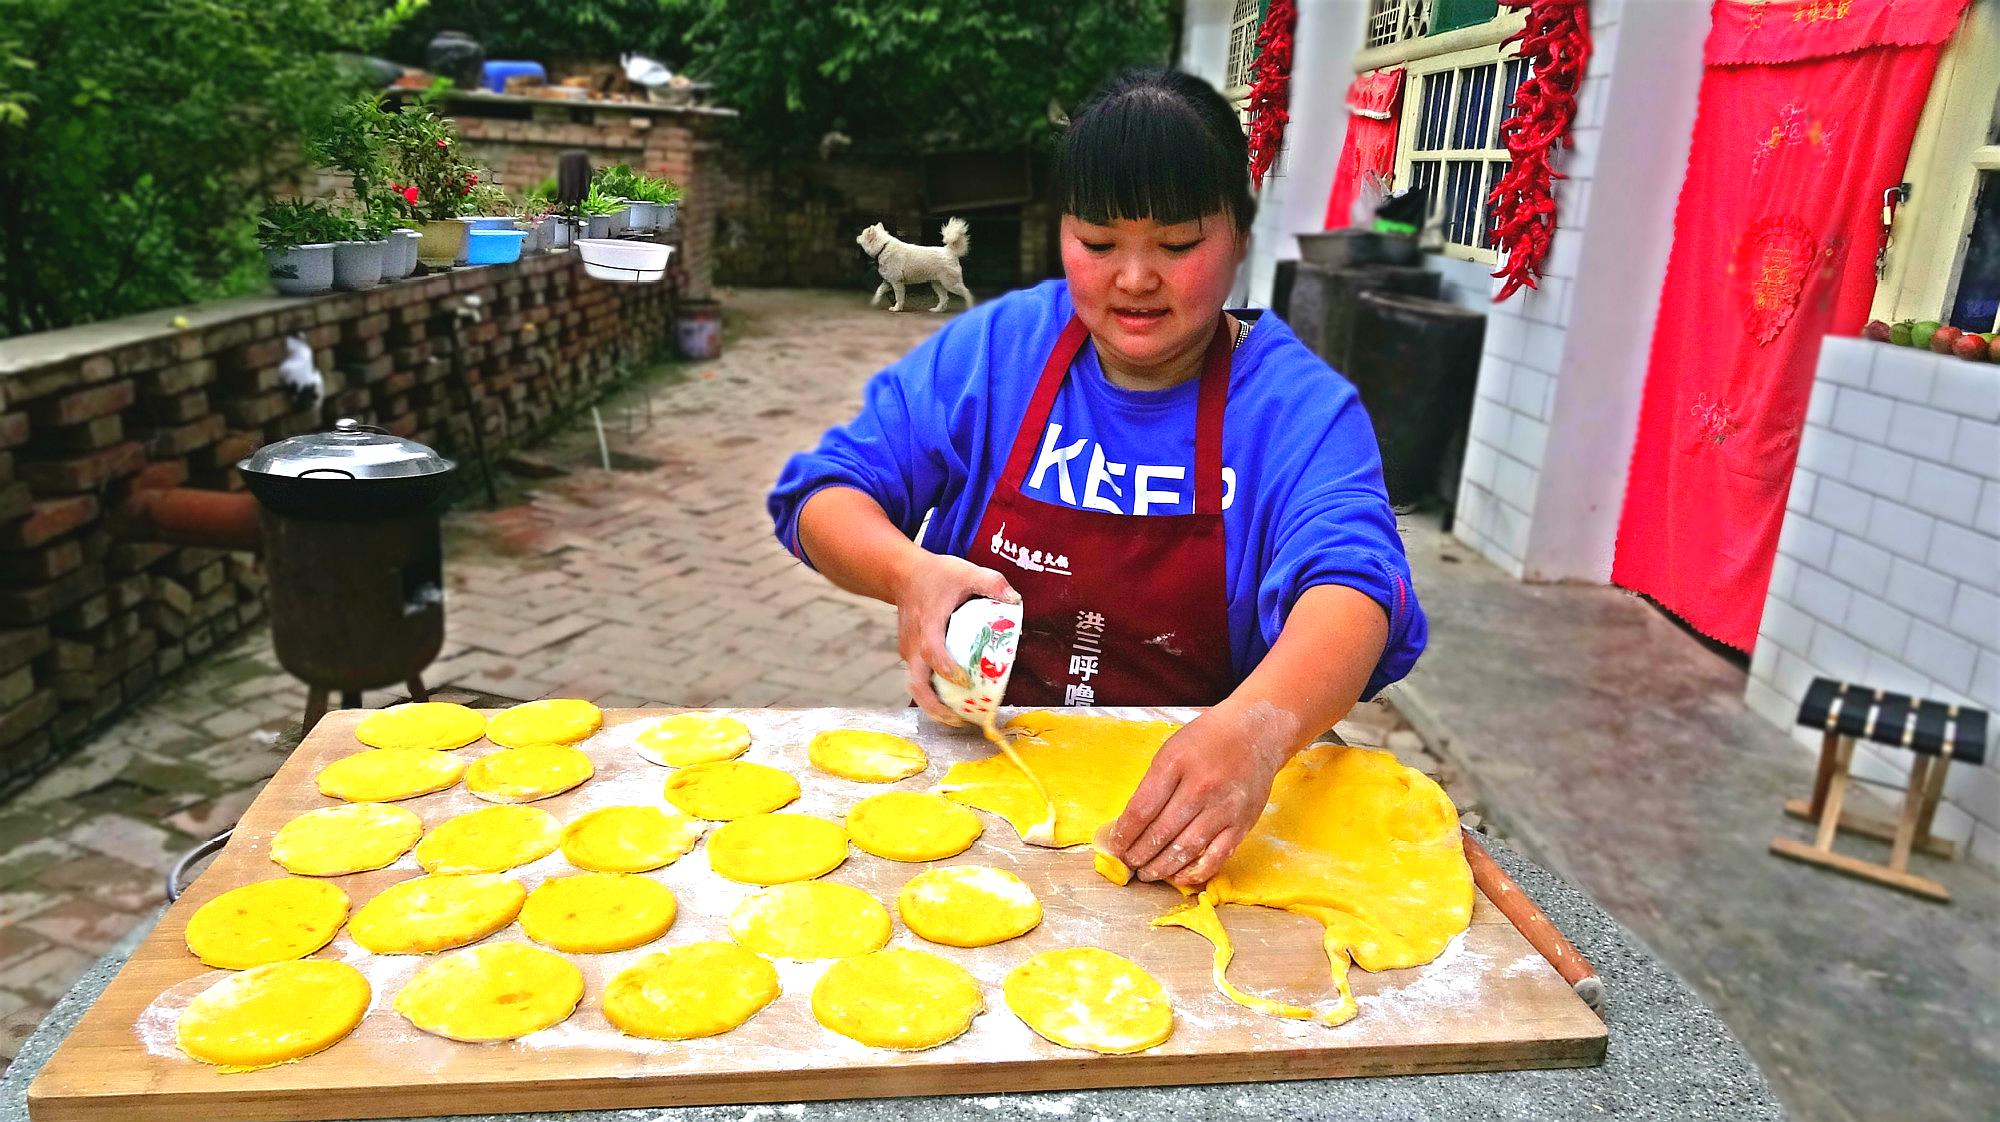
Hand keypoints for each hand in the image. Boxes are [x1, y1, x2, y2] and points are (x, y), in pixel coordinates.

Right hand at [891, 552, 1018, 726]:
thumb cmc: (936, 574)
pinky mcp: (908, 656)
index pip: (931, 651)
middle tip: (960, 720)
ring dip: (934, 707)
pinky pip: (918, 680)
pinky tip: (952, 702)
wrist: (901, 574)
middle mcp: (913, 643)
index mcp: (928, 623)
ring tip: (959, 720)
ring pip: (915, 686)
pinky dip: (932, 695)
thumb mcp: (965, 571)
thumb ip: (991, 583)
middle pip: (916, 683)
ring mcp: (907, 652)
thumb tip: (1015, 599)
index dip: (945, 667)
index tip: (963, 680)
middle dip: (935, 707)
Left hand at [1104, 706, 1292, 887]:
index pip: (1141, 810)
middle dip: (1139, 854)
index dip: (1124, 834)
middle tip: (1129, 863)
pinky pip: (1216, 856)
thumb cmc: (1207, 740)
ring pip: (1186, 849)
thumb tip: (1132, 823)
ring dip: (1162, 867)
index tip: (1116, 845)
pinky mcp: (1241, 824)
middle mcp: (1200, 787)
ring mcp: (1223, 808)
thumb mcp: (1171, 750)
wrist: (1255, 733)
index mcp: (1175, 764)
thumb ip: (1153, 785)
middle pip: (1161, 833)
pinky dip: (1196, 872)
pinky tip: (1179, 877)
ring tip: (1147, 873)